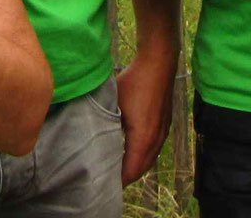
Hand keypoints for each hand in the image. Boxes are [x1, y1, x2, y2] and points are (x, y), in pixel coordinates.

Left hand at [116, 46, 177, 183]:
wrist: (159, 62)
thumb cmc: (134, 80)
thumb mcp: (113, 102)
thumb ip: (103, 121)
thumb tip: (85, 136)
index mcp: (143, 138)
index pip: (130, 171)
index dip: (118, 182)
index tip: (103, 186)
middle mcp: (156, 139)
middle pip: (141, 169)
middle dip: (126, 178)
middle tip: (107, 182)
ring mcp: (163, 133)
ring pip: (149, 160)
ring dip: (135, 167)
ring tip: (117, 171)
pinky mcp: (165, 125)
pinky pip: (154, 149)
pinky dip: (143, 157)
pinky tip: (130, 153)